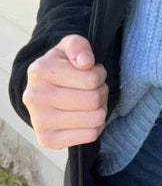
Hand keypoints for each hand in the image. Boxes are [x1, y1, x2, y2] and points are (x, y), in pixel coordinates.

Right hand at [22, 35, 107, 149]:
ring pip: (95, 119)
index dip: (99, 74)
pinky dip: (96, 126)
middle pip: (94, 100)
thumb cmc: (62, 65)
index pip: (92, 78)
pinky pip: (90, 136)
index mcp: (40, 71)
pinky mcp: (47, 140)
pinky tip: (85, 117)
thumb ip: (79, 46)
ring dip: (100, 109)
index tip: (91, 72)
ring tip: (89, 102)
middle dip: (102, 92)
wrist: (43, 89)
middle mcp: (35, 97)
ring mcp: (39, 121)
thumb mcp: (69, 45)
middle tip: (93, 89)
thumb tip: (86, 62)